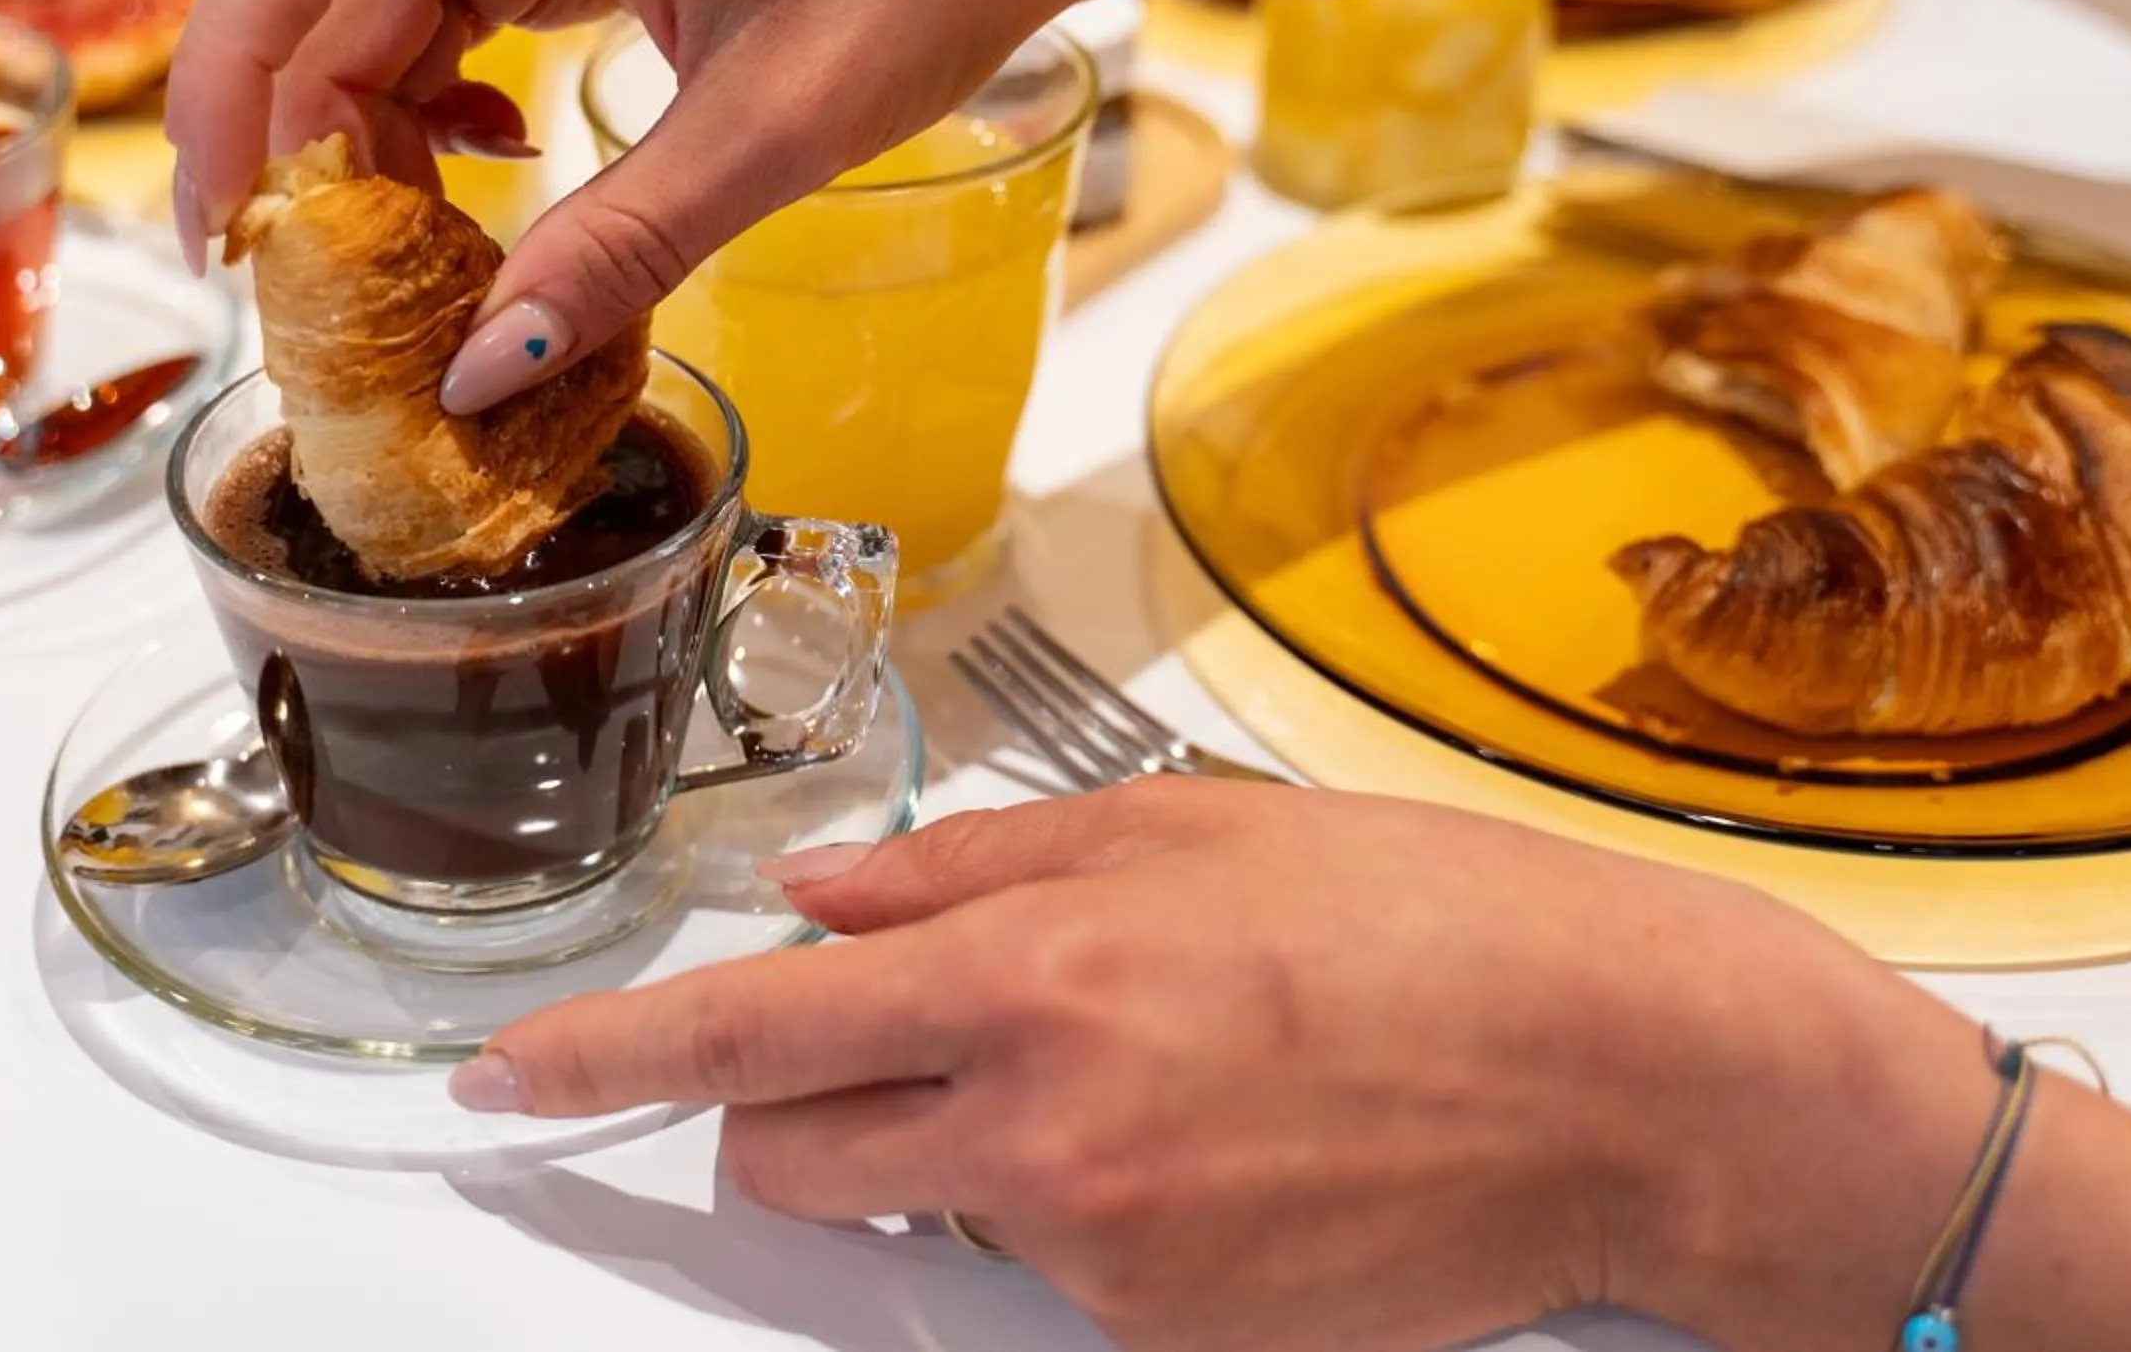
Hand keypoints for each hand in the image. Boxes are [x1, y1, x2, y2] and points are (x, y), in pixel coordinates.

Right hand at [164, 0, 1186, 409]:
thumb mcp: (767, 133)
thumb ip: (613, 255)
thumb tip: (476, 372)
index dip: (222, 94)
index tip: (225, 234)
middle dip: (302, 141)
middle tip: (315, 292)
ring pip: (381, 5)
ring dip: (378, 131)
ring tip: (416, 257)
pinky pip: (454, 2)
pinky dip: (447, 100)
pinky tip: (498, 172)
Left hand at [447, 781, 1989, 1350]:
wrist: (1622, 1083)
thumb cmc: (1430, 922)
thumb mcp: (1189, 829)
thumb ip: (973, 869)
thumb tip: (820, 896)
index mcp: (1040, 970)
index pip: (752, 1028)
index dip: (600, 1060)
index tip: (508, 1084)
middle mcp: (1048, 1128)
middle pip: (790, 1154)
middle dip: (802, 1104)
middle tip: (919, 1038)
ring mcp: (1105, 1253)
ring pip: (921, 1213)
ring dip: (954, 1152)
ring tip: (1133, 1073)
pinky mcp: (1165, 1341)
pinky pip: (1045, 1271)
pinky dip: (1075, 1209)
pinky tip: (1204, 1143)